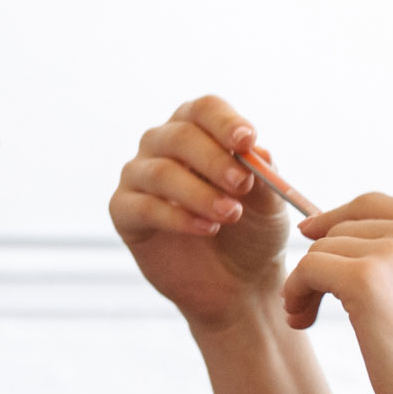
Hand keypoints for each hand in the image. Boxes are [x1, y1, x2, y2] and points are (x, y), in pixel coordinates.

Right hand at [107, 96, 295, 330]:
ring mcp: (139, 176)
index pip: (204, 110)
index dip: (224, 122)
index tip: (247, 141)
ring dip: (199, 193)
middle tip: (242, 185)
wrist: (238, 283)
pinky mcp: (123, 211)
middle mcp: (163, 145)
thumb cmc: (253, 233)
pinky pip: (143, 206)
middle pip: (179, 135)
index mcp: (199, 131)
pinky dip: (177, 218)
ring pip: (160, 172)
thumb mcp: (269, 204)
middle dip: (214, 160)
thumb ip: (263, 176)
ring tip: (229, 215)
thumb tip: (255, 150)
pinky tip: (206, 228)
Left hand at [281, 194, 392, 393]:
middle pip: (340, 227)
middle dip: (319, 263)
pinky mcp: (368, 279)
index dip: (333, 222)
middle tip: (311, 306)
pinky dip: (296, 294)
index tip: (310, 242)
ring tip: (308, 318)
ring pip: (320, 250)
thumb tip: (325, 230)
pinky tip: (302, 321)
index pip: (370, 204)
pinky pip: (307, 268)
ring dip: (305, 284)